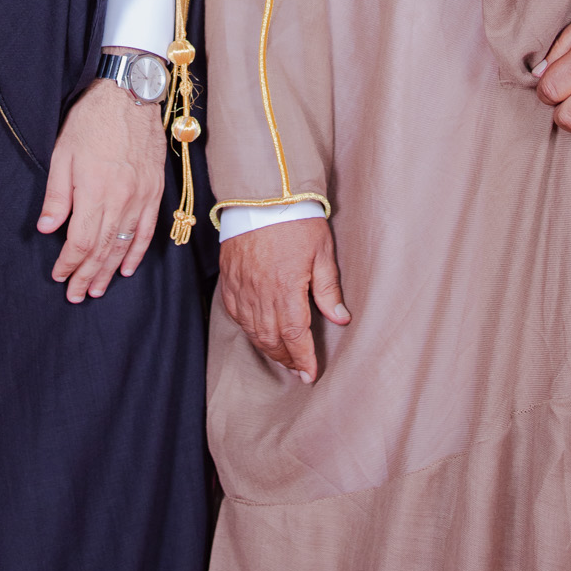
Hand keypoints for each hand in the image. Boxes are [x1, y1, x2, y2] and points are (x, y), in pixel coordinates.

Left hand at [37, 77, 166, 300]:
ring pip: (124, 244)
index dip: (69, 263)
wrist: (129, 95)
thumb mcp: (62, 154)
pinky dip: (137, 252)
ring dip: (110, 270)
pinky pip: (146, 230)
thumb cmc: (91, 121)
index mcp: (95, 191)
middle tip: (76, 295)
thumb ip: (57, 195)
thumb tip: (47, 229)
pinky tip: (127, 267)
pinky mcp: (154, 190)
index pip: (81, 241)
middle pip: (103, 249)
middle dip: (87, 275)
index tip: (59, 276)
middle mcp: (121, 199)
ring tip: (98, 289)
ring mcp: (141, 196)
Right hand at [218, 217, 349, 383]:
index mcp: (287, 287)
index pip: (295, 335)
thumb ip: (329, 289)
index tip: (310, 375)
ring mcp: (241, 287)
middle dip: (287, 359)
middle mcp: (261, 292)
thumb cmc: (296, 219)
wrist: (261, 195)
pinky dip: (248, 329)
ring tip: (282, 356)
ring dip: (268, 348)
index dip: (303, 359)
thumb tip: (341, 318)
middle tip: (299, 369)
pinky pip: (236, 314)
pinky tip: (258, 332)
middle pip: (272, 339)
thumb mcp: (322, 252)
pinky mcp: (229, 279)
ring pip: (253, 331)